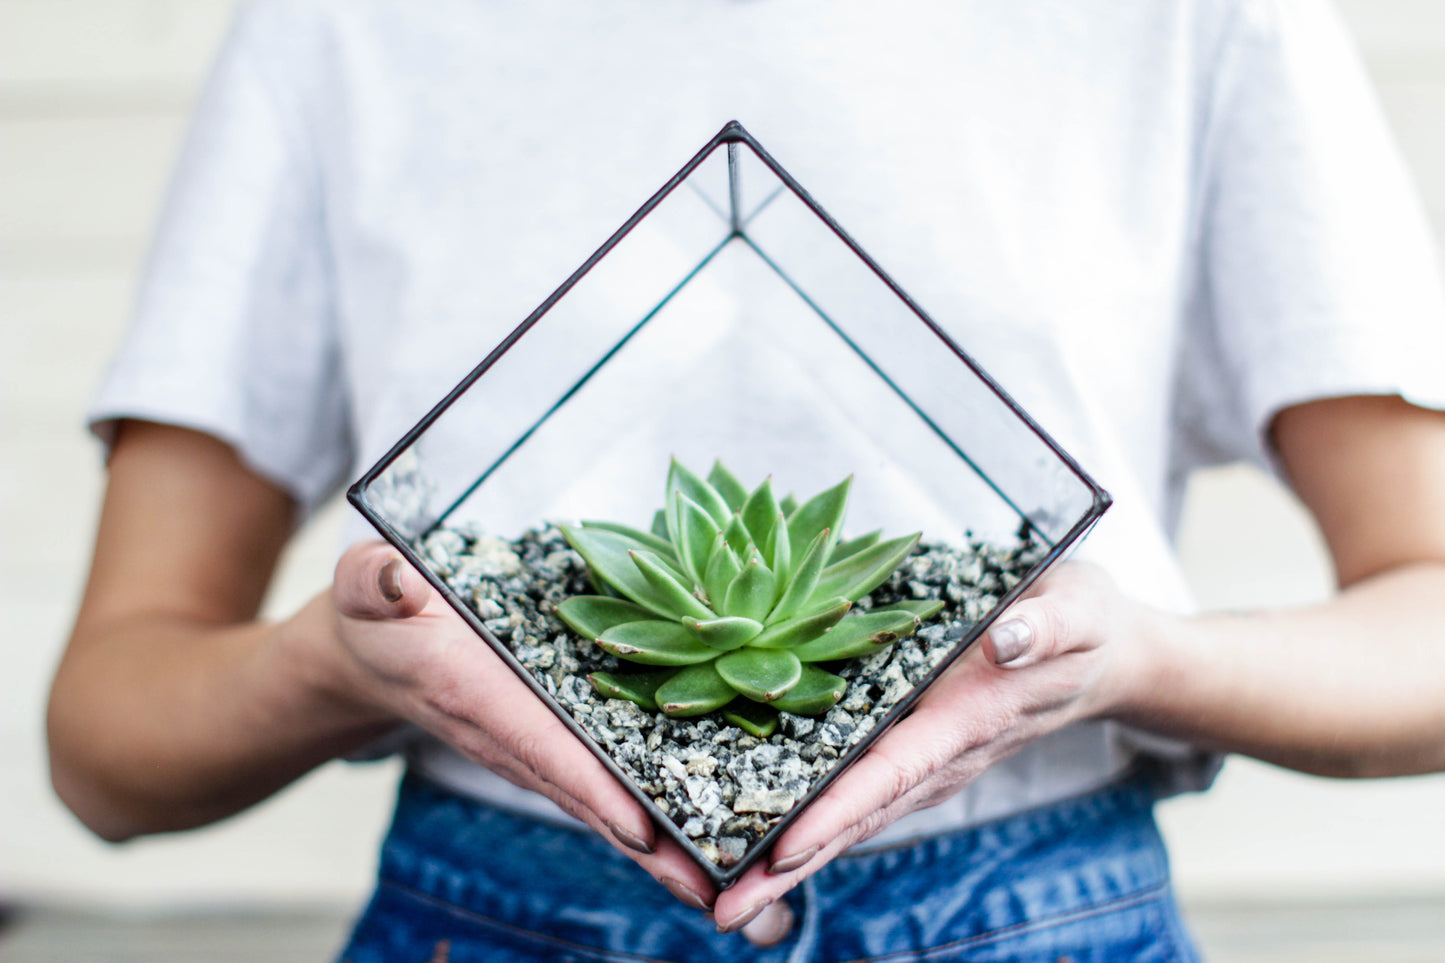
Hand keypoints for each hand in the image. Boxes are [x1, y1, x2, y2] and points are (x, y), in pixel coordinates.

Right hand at [320, 540, 720, 909]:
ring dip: (658, 844)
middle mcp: (508, 734)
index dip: (591, 784)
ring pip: (601, 798)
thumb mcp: (365, 585)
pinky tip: (704, 835)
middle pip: (585, 794)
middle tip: (711, 884)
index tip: (641, 825)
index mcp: (471, 692)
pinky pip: (602, 781)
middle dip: (646, 843)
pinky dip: (649, 813)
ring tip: (723, 881)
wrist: (374, 654)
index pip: (539, 744)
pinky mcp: (550, 742)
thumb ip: (375, 584)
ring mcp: (532, 747)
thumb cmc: (377, 615)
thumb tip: (397, 582)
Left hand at [711, 562, 1152, 929]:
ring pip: (849, 816)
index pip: (892, 773)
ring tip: (722, 894)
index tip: (781, 850)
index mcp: (966, 721)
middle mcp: (939, 756)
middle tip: (720, 910)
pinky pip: (855, 794)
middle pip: (856, 817)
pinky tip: (757, 839)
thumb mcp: (1078, 610)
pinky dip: (806, 824)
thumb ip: (1046, 626)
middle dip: (790, 865)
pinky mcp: (912, 750)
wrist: (1100, 655)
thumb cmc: (1083, 624)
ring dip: (788, 859)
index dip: (836, 813)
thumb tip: (1007, 641)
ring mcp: (925, 761)